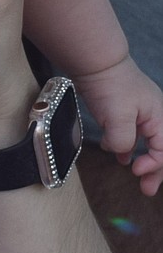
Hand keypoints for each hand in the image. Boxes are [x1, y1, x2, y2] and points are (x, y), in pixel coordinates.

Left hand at [75, 56, 162, 196]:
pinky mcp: (126, 111)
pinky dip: (129, 147)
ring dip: (144, 160)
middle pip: (162, 149)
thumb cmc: (111, 85)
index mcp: (160, 118)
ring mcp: (141, 113)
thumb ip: (123, 141)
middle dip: (156, 171)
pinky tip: (120, 155)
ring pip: (148, 143)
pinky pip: (134, 134)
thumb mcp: (118, 117)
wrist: (95, 62)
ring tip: (136, 175)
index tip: (135, 172)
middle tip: (147, 190)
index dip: (153, 166)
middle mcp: (155, 116)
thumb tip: (121, 153)